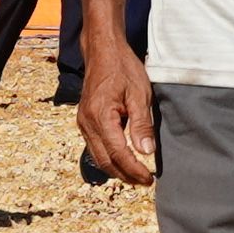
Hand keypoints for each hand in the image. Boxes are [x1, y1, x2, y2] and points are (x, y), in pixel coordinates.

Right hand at [80, 50, 160, 186]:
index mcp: (100, 116)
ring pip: (98, 157)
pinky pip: (95, 147)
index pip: (117, 153)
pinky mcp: (85, 121)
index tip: (149, 179)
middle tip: (145, 182)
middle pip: (104, 161)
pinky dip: (109, 158)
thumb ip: (142, 124)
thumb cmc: (122, 67)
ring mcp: (83, 122)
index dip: (134, 169)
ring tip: (137, 175)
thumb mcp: (140, 93)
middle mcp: (87, 122)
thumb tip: (147, 152)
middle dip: (125, 175)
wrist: (102, 50)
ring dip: (117, 169)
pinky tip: (124, 160)